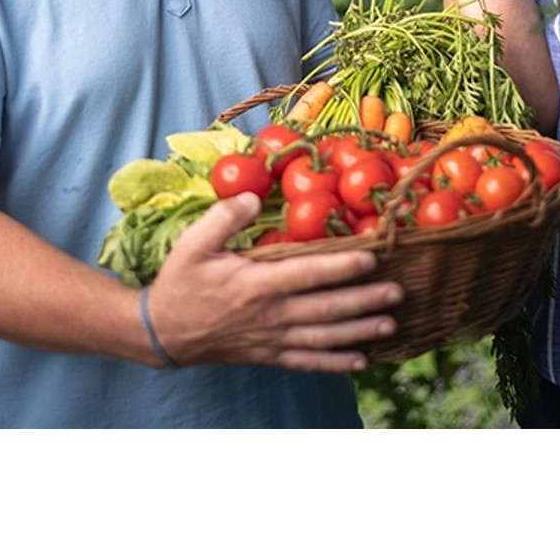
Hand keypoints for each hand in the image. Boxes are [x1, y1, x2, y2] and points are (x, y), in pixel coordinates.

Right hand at [146, 193, 403, 372]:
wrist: (162, 332)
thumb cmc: (180, 282)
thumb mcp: (193, 242)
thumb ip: (226, 217)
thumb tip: (255, 196)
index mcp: (255, 284)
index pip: (307, 274)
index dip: (342, 267)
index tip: (372, 259)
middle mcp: (270, 315)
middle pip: (326, 308)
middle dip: (364, 300)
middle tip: (398, 292)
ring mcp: (271, 339)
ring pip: (324, 337)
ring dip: (359, 331)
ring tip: (389, 324)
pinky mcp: (268, 355)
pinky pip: (308, 362)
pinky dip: (336, 363)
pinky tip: (361, 361)